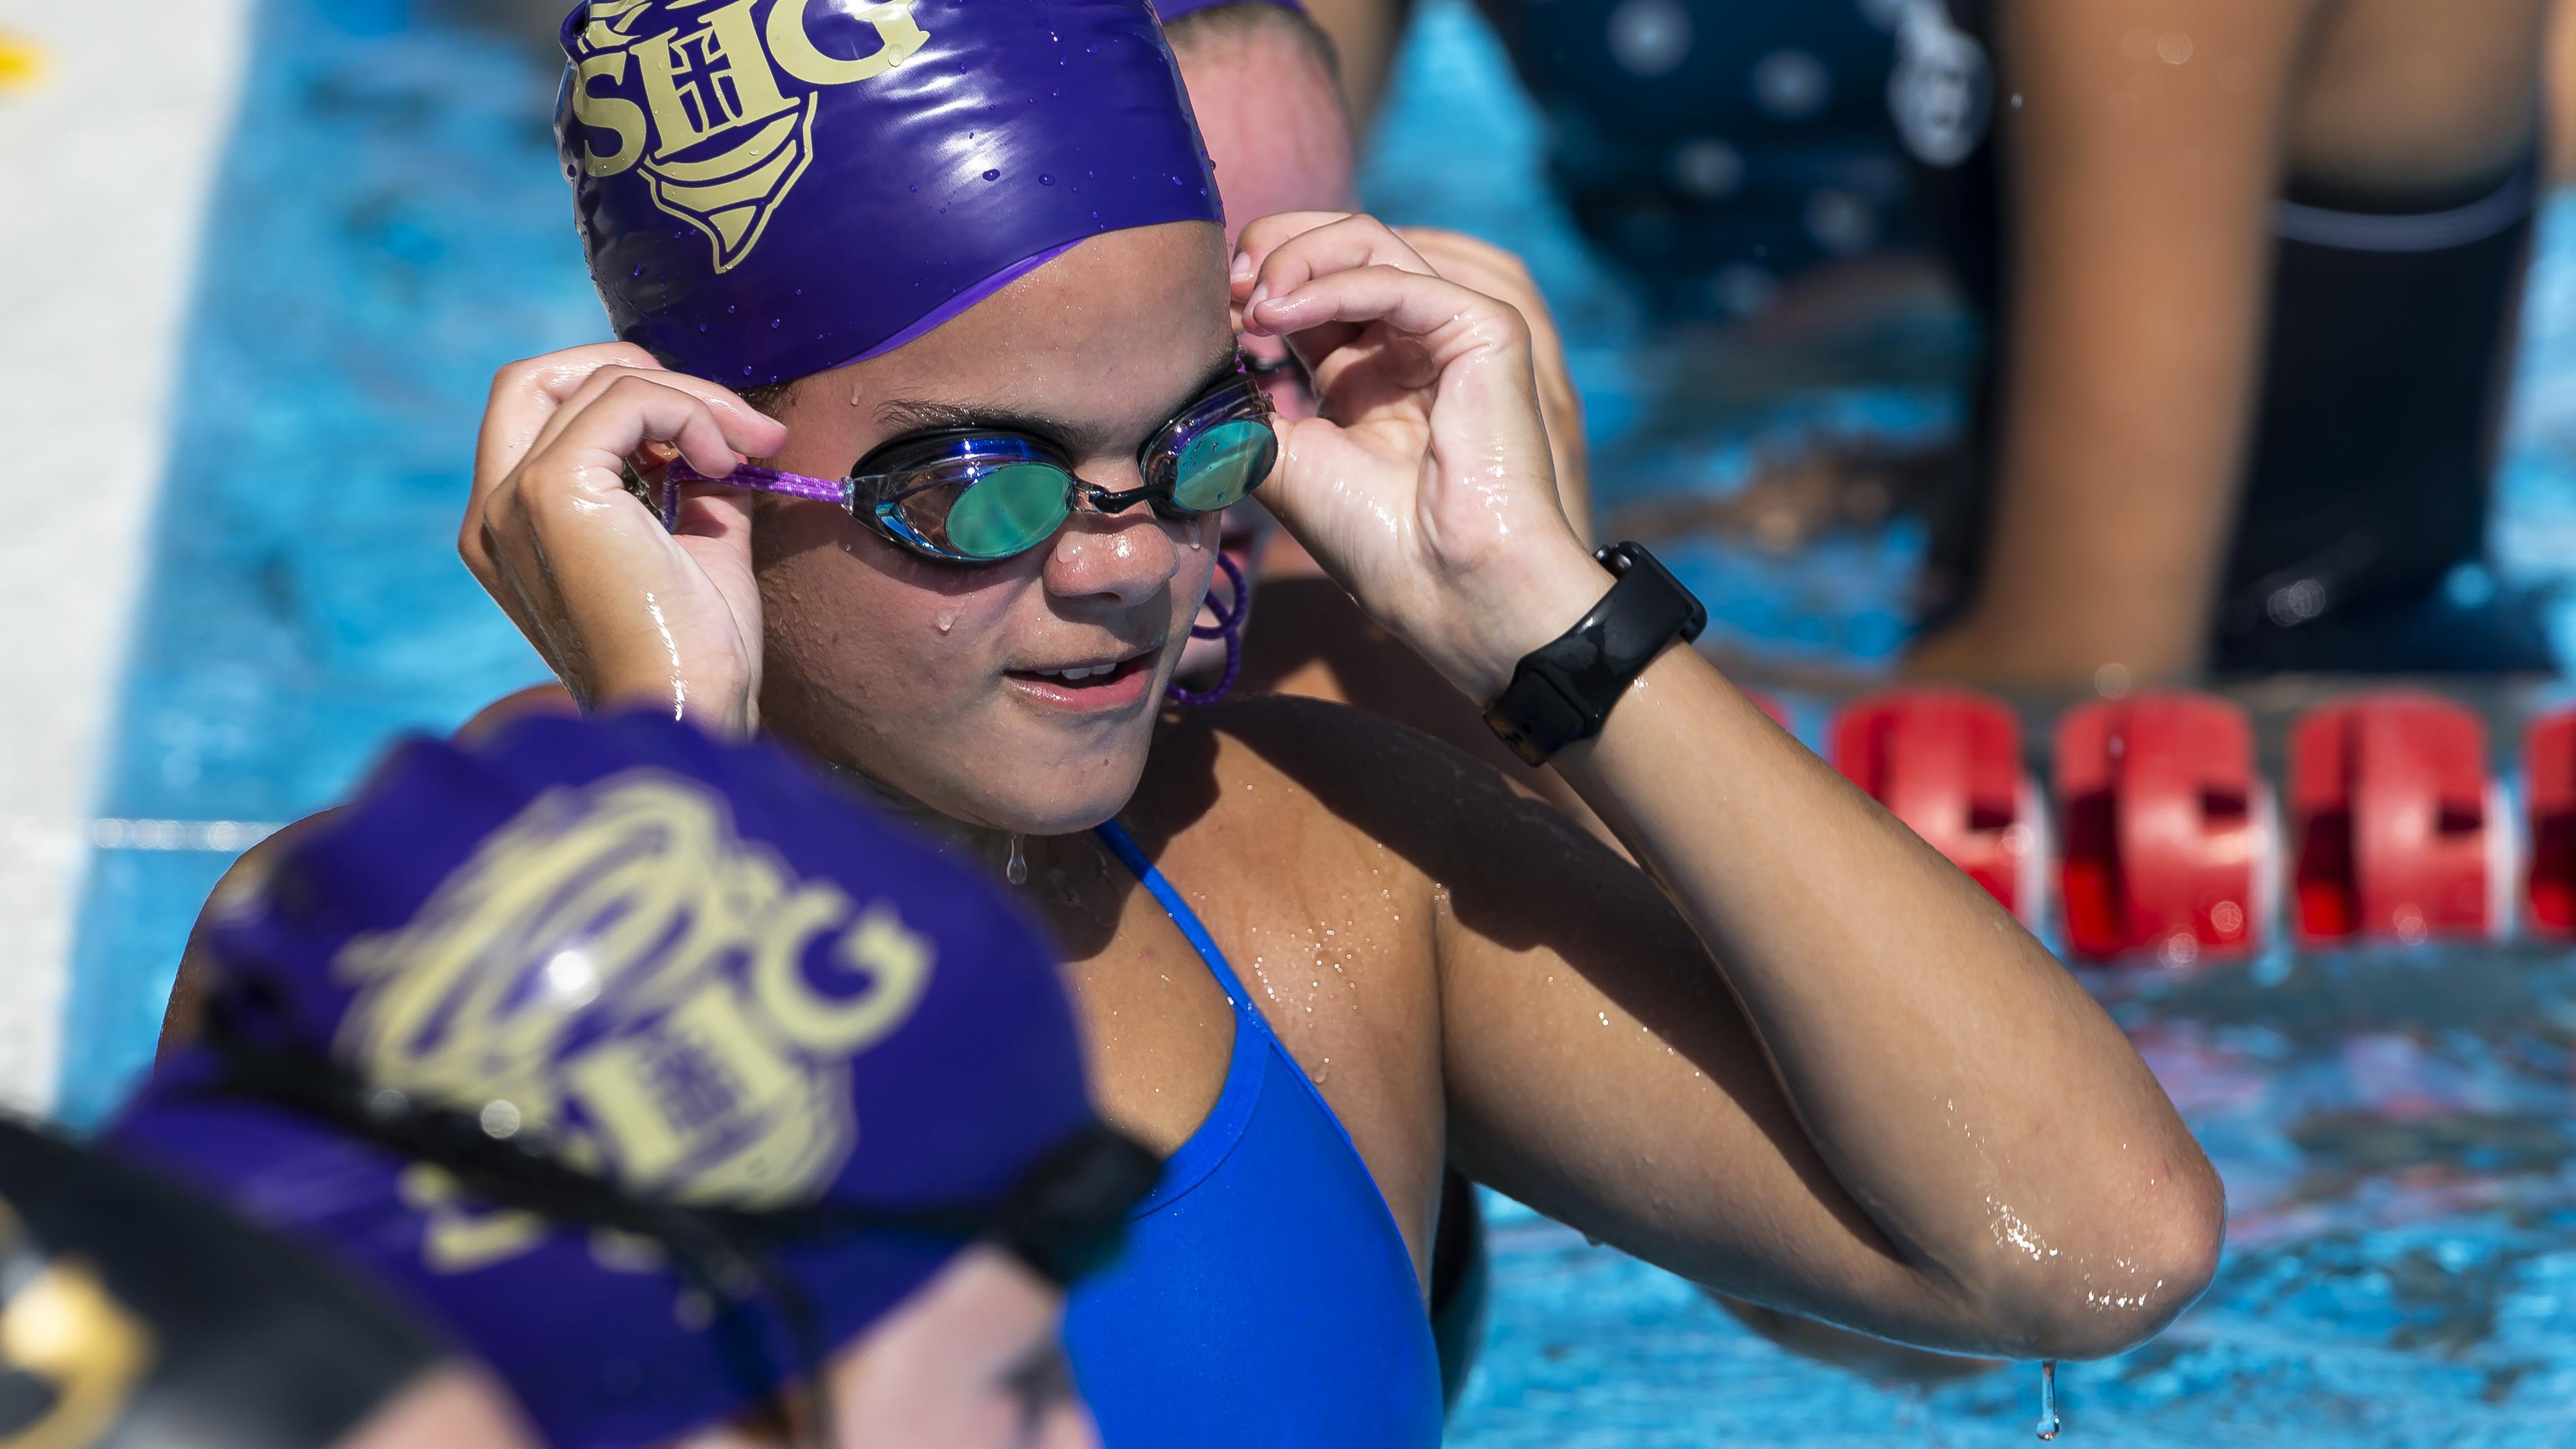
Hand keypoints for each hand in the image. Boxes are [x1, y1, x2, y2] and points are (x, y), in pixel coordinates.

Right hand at [462, 342, 785, 734]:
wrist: (693, 715)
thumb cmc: (698, 656)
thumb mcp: (696, 544)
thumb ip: (691, 480)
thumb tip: (722, 427)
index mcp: (513, 531)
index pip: (541, 412)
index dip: (628, 403)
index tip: (711, 441)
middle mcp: (495, 513)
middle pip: (541, 377)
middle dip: (642, 376)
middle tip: (726, 422)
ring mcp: (513, 500)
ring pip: (598, 382)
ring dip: (693, 399)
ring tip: (749, 452)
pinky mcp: (553, 491)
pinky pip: (625, 400)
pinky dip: (689, 411)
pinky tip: (725, 464)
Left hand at [1233, 212, 1602, 701]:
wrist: (1446, 586)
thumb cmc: (1374, 539)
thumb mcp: (1283, 460)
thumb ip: (1247, 403)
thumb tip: (1198, 355)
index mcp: (1367, 369)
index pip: (1308, 284)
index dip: (1254, 280)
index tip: (1207, 310)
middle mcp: (1409, 340)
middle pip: (1337, 241)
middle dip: (1270, 248)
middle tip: (1225, 288)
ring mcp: (1450, 327)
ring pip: (1367, 239)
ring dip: (1294, 257)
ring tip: (1252, 302)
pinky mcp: (1486, 327)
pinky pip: (1396, 279)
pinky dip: (1329, 284)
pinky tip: (1278, 312)